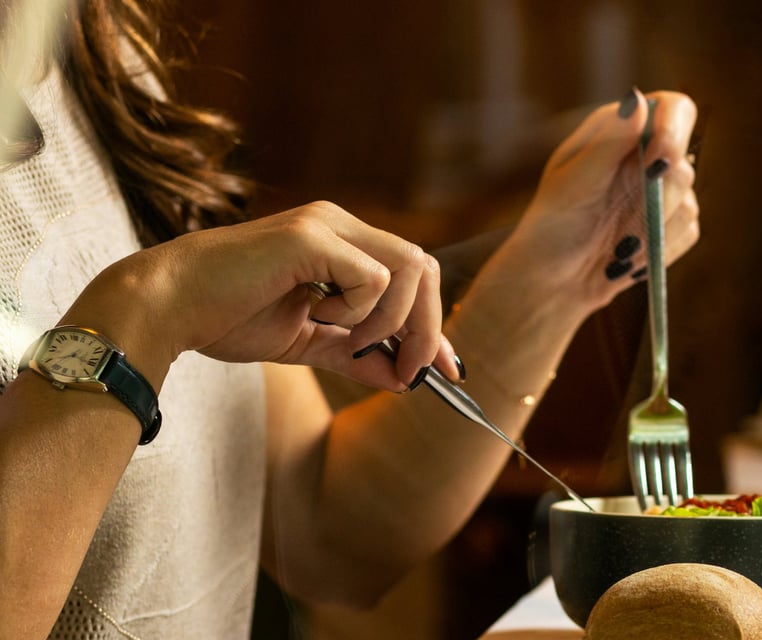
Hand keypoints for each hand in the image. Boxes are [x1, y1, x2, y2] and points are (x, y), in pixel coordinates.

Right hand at [77, 202, 459, 390]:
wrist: (167, 307)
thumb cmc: (225, 317)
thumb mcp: (306, 343)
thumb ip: (354, 355)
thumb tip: (403, 380)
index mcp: (342, 243)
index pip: (413, 275)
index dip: (436, 324)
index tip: (448, 369)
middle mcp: (340, 224)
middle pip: (424, 267)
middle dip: (428, 327)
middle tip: (409, 371)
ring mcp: (327, 224)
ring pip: (408, 268)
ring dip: (391, 320)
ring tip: (348, 340)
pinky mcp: (311, 237)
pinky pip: (373, 278)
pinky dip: (358, 311)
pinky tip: (316, 314)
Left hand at [496, 89, 700, 309]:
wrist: (554, 279)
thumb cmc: (551, 225)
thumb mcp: (572, 183)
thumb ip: (608, 143)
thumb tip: (638, 100)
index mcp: (622, 131)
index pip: (673, 109)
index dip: (675, 129)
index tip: (659, 159)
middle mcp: (647, 156)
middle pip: (684, 162)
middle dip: (657, 197)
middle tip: (625, 222)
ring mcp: (664, 192)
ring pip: (688, 203)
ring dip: (652, 230)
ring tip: (615, 245)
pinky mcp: (674, 226)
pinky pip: (687, 232)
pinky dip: (658, 249)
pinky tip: (628, 257)